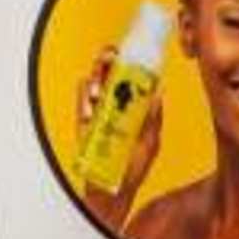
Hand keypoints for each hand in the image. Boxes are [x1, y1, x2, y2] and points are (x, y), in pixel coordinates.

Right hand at [77, 42, 164, 212]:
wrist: (113, 189)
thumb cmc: (133, 167)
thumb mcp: (150, 141)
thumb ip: (154, 118)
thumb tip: (159, 92)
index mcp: (132, 106)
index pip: (130, 76)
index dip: (131, 60)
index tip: (135, 49)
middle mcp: (114, 105)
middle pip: (107, 73)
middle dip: (107, 60)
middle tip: (111, 57)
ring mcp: (97, 113)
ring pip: (91, 83)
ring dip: (94, 80)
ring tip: (100, 89)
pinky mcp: (82, 124)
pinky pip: (80, 104)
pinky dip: (83, 101)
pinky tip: (90, 109)